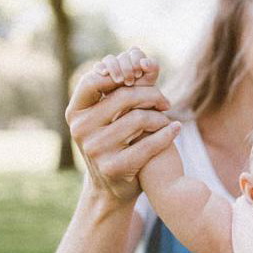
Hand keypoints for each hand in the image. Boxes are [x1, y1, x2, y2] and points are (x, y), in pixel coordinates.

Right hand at [65, 47, 179, 201]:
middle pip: (123, 96)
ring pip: (138, 119)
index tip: (142, 78)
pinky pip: (148, 144)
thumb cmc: (116, 145)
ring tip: (167, 119)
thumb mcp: (112, 118)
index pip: (95, 79)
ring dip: (160, 117)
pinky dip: (167, 134)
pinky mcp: (114, 167)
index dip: (121, 73)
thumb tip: (149, 61)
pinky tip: (176, 129)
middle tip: (166, 101)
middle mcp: (81, 129)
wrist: (113, 190)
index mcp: (76, 112)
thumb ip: (126, 90)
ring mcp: (96, 149)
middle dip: (150, 94)